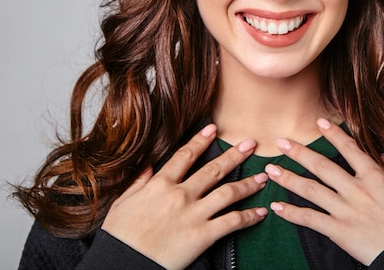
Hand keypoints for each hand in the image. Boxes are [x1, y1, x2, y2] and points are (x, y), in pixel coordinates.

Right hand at [101, 124, 267, 269]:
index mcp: (160, 184)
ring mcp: (193, 214)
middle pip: (213, 169)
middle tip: (250, 143)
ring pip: (228, 193)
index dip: (201, 140)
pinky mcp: (202, 236)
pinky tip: (261, 212)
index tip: (213, 129)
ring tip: (263, 177)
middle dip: (235, 155)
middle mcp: (180, 195)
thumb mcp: (123, 203)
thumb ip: (139, 182)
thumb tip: (149, 166)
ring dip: (248, 184)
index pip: (185, 155)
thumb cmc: (120, 237)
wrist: (121, 264)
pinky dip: (249, 217)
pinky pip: (232, 222)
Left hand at [264, 118, 383, 265]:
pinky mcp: (340, 231)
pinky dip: (291, 213)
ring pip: (310, 189)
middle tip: (281, 142)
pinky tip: (276, 207)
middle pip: (322, 166)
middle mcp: (356, 190)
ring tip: (270, 170)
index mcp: (375, 176)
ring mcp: (346, 210)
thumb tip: (383, 154)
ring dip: (288, 178)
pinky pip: (310, 219)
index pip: (350, 148)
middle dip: (299, 152)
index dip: (333, 134)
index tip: (319, 122)